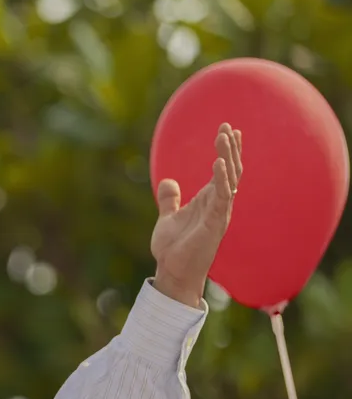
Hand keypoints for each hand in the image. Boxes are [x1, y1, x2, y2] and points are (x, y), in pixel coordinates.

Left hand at [150, 123, 242, 306]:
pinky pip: (222, 197)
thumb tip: (168, 181)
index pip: (222, 170)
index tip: (226, 129)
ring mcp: (219, 213)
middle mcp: (218, 204)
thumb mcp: (168, 218)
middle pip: (230, 170)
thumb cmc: (174, 249)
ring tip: (225, 135)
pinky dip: (222, 179)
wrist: (173, 273)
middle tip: (228, 126)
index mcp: (208, 201)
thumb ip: (170, 200)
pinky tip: (219, 162)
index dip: (225, 150)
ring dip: (228, 157)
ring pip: (230, 179)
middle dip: (230, 148)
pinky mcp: (215, 223)